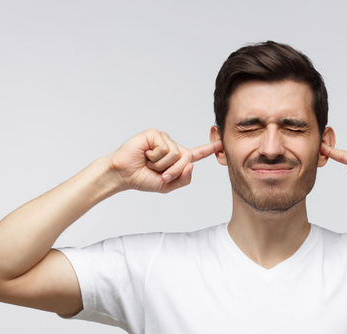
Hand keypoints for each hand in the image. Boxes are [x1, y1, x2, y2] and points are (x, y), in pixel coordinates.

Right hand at [108, 128, 222, 192]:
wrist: (124, 175)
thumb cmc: (143, 179)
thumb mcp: (167, 185)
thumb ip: (183, 179)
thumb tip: (191, 164)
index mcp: (177, 159)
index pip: (196, 154)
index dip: (209, 149)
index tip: (221, 144)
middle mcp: (173, 147)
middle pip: (187, 158)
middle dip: (173, 170)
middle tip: (158, 173)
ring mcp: (164, 139)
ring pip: (175, 154)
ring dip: (161, 164)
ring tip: (149, 163)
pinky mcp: (155, 134)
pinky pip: (164, 148)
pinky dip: (154, 156)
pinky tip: (145, 155)